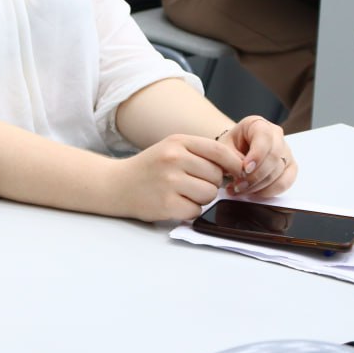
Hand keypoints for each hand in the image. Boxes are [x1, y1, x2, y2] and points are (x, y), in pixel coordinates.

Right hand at [114, 134, 247, 221]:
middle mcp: (173, 159)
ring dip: (201, 198)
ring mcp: (169, 182)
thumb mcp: (171, 148)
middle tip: (193, 184)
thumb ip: (200, 153)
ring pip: (209, 194)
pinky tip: (175, 203)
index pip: (219, 151)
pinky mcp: (166, 204)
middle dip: (211, 183)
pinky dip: (189, 210)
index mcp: (177, 142)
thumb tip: (238, 166)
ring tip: (183, 193)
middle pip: (216, 176)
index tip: (238, 172)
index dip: (234, 163)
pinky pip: (196, 210)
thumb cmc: (149, 168)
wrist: (116, 185)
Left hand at [216, 116, 295, 197]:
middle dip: (255, 175)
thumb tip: (241, 172)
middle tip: (239, 186)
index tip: (245, 169)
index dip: (256, 155)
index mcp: (258, 124)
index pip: (264, 137)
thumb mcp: (223, 147)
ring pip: (279, 171)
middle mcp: (276, 135)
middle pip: (274, 157)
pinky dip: (269, 191)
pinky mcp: (289, 167)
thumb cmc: (229, 146)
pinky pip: (285, 182)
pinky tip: (254, 193)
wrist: (234, 151)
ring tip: (240, 190)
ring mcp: (285, 151)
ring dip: (259, 186)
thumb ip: (230, 157)